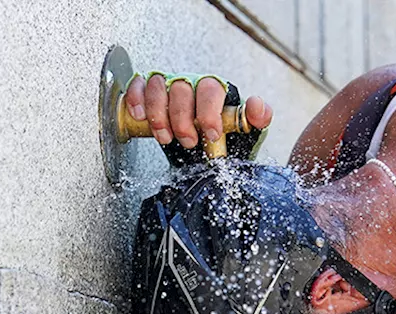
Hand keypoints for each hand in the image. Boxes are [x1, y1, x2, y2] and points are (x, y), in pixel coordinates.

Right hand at [124, 74, 273, 148]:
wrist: (202, 147)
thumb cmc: (222, 138)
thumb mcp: (244, 134)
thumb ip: (255, 120)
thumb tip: (258, 106)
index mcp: (215, 90)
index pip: (210, 89)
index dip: (209, 111)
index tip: (210, 133)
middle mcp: (191, 83)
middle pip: (182, 89)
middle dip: (183, 120)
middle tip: (189, 141)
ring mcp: (169, 85)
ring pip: (159, 86)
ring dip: (159, 114)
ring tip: (165, 137)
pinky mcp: (150, 91)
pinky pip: (140, 85)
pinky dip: (137, 98)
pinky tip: (140, 116)